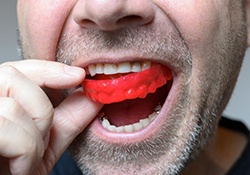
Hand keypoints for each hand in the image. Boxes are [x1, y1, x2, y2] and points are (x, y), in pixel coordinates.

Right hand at [0, 60, 101, 174]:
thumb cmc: (13, 171)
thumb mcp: (45, 143)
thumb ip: (67, 119)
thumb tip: (90, 97)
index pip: (17, 68)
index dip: (49, 68)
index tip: (78, 75)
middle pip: (13, 78)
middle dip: (41, 112)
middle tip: (41, 141)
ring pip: (13, 108)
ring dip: (33, 141)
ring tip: (26, 161)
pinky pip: (6, 129)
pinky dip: (24, 153)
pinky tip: (18, 169)